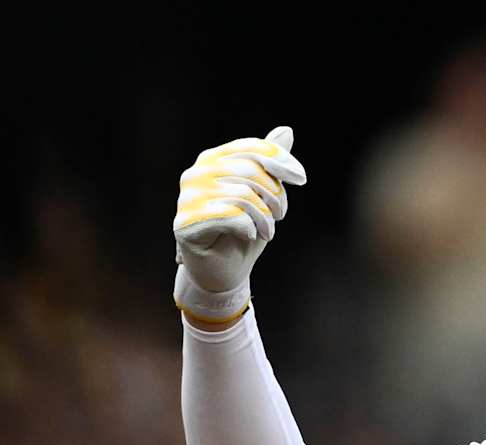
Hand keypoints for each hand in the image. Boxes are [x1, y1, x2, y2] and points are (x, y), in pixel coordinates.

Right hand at [173, 126, 306, 320]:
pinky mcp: (185, 224)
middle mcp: (195, 174)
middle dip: (275, 195)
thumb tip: (287, 130)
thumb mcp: (263, 196)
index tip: (300, 178)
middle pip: (249, 171)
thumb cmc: (245, 232)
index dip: (279, 160)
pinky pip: (232, 216)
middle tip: (280, 216)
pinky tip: (250, 236)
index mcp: (212, 161)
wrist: (225, 272)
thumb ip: (270, 165)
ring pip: (243, 195)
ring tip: (267, 231)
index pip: (251, 150)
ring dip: (265, 218)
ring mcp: (187, 198)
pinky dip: (250, 228)